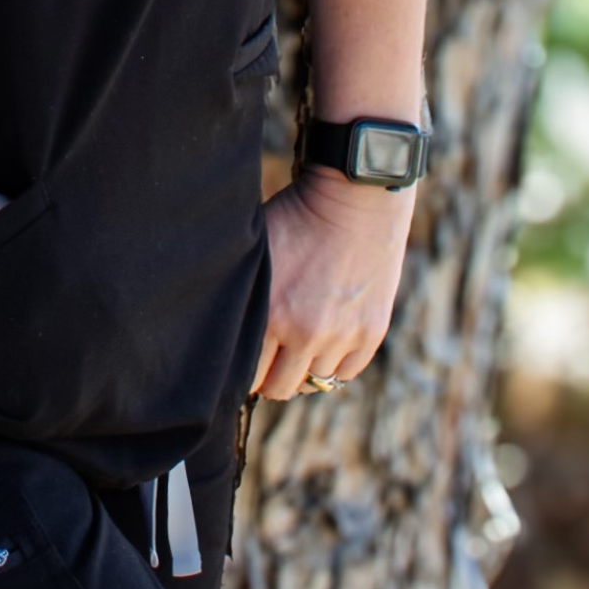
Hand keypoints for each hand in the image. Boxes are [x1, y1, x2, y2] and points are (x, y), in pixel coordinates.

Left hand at [249, 167, 414, 400]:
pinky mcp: (372, 332)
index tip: (241, 359)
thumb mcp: (255, 252)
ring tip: (296, 348)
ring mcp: (343, 335)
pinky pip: (346, 373)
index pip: (246, 375)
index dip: (241, 369)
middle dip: (269, 377)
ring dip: (303, 369)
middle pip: (280, 388)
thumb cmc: (295, 218)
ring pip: (315, 382)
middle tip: (268, 359)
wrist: (354, 200)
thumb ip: (239, 294)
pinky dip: (334, 364)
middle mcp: (307, 332)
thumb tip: (217, 327)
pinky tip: (323, 343)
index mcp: (271, 314)